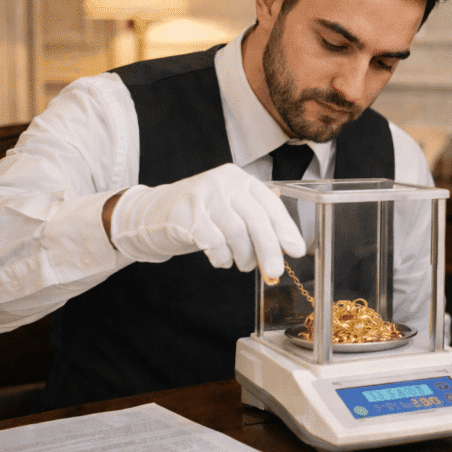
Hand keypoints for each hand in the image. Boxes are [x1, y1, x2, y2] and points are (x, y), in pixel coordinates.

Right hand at [107, 163, 305, 279]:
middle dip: (269, 249)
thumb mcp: (231, 210)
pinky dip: (222, 258)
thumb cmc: (203, 215)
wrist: (154, 213)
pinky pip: (214, 243)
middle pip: (256, 219)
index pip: (270, 204)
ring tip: (244, 265)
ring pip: (236, 233)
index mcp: (241, 180)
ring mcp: (204, 197)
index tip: (297, 250)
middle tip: (275, 272)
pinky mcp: (186, 215)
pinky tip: (221, 260)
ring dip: (244, 256)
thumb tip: (284, 249)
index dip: (286, 228)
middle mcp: (224, 183)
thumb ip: (255, 223)